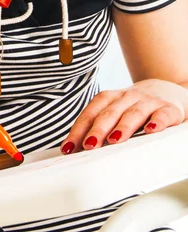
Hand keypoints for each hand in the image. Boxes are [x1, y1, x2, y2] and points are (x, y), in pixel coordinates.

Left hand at [60, 78, 187, 153]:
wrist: (167, 89)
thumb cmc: (134, 107)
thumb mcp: (116, 111)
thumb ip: (99, 126)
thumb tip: (76, 149)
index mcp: (111, 98)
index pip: (91, 112)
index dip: (79, 129)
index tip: (69, 147)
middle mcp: (127, 97)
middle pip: (110, 112)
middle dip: (98, 129)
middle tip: (89, 145)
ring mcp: (148, 102)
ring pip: (134, 113)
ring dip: (123, 126)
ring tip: (115, 140)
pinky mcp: (168, 109)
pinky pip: (162, 114)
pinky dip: (157, 122)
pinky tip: (151, 130)